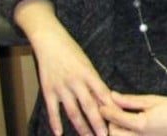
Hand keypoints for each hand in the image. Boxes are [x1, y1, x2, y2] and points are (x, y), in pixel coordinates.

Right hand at [16, 0, 113, 135]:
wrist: (50, 41)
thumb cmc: (71, 51)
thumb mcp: (87, 63)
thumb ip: (94, 81)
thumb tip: (104, 98)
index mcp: (89, 73)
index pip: (103, 94)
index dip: (110, 108)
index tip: (118, 120)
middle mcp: (76, 81)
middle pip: (89, 106)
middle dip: (98, 123)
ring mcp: (61, 86)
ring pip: (72, 111)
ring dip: (81, 127)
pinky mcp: (48, 90)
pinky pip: (52, 110)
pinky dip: (55, 122)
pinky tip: (60, 134)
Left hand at [102, 93, 166, 135]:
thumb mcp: (153, 100)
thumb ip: (131, 101)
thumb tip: (113, 96)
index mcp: (141, 124)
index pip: (115, 117)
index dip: (106, 110)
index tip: (102, 104)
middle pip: (114, 133)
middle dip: (111, 122)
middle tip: (115, 111)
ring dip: (118, 131)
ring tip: (124, 120)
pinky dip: (128, 134)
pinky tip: (132, 128)